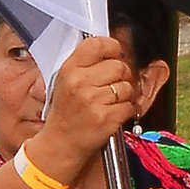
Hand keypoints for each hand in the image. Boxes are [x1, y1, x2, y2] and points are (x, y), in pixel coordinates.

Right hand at [29, 30, 139, 183]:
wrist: (60, 145)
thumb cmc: (65, 114)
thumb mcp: (65, 82)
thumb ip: (85, 64)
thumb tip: (113, 50)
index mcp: (69, 69)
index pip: (98, 44)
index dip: (113, 47)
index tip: (117, 53)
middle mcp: (79, 82)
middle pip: (119, 66)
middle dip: (122, 76)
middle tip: (112, 86)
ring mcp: (93, 100)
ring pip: (127, 87)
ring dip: (124, 96)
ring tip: (109, 103)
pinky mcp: (106, 118)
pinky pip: (129, 106)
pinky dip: (126, 111)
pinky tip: (112, 114)